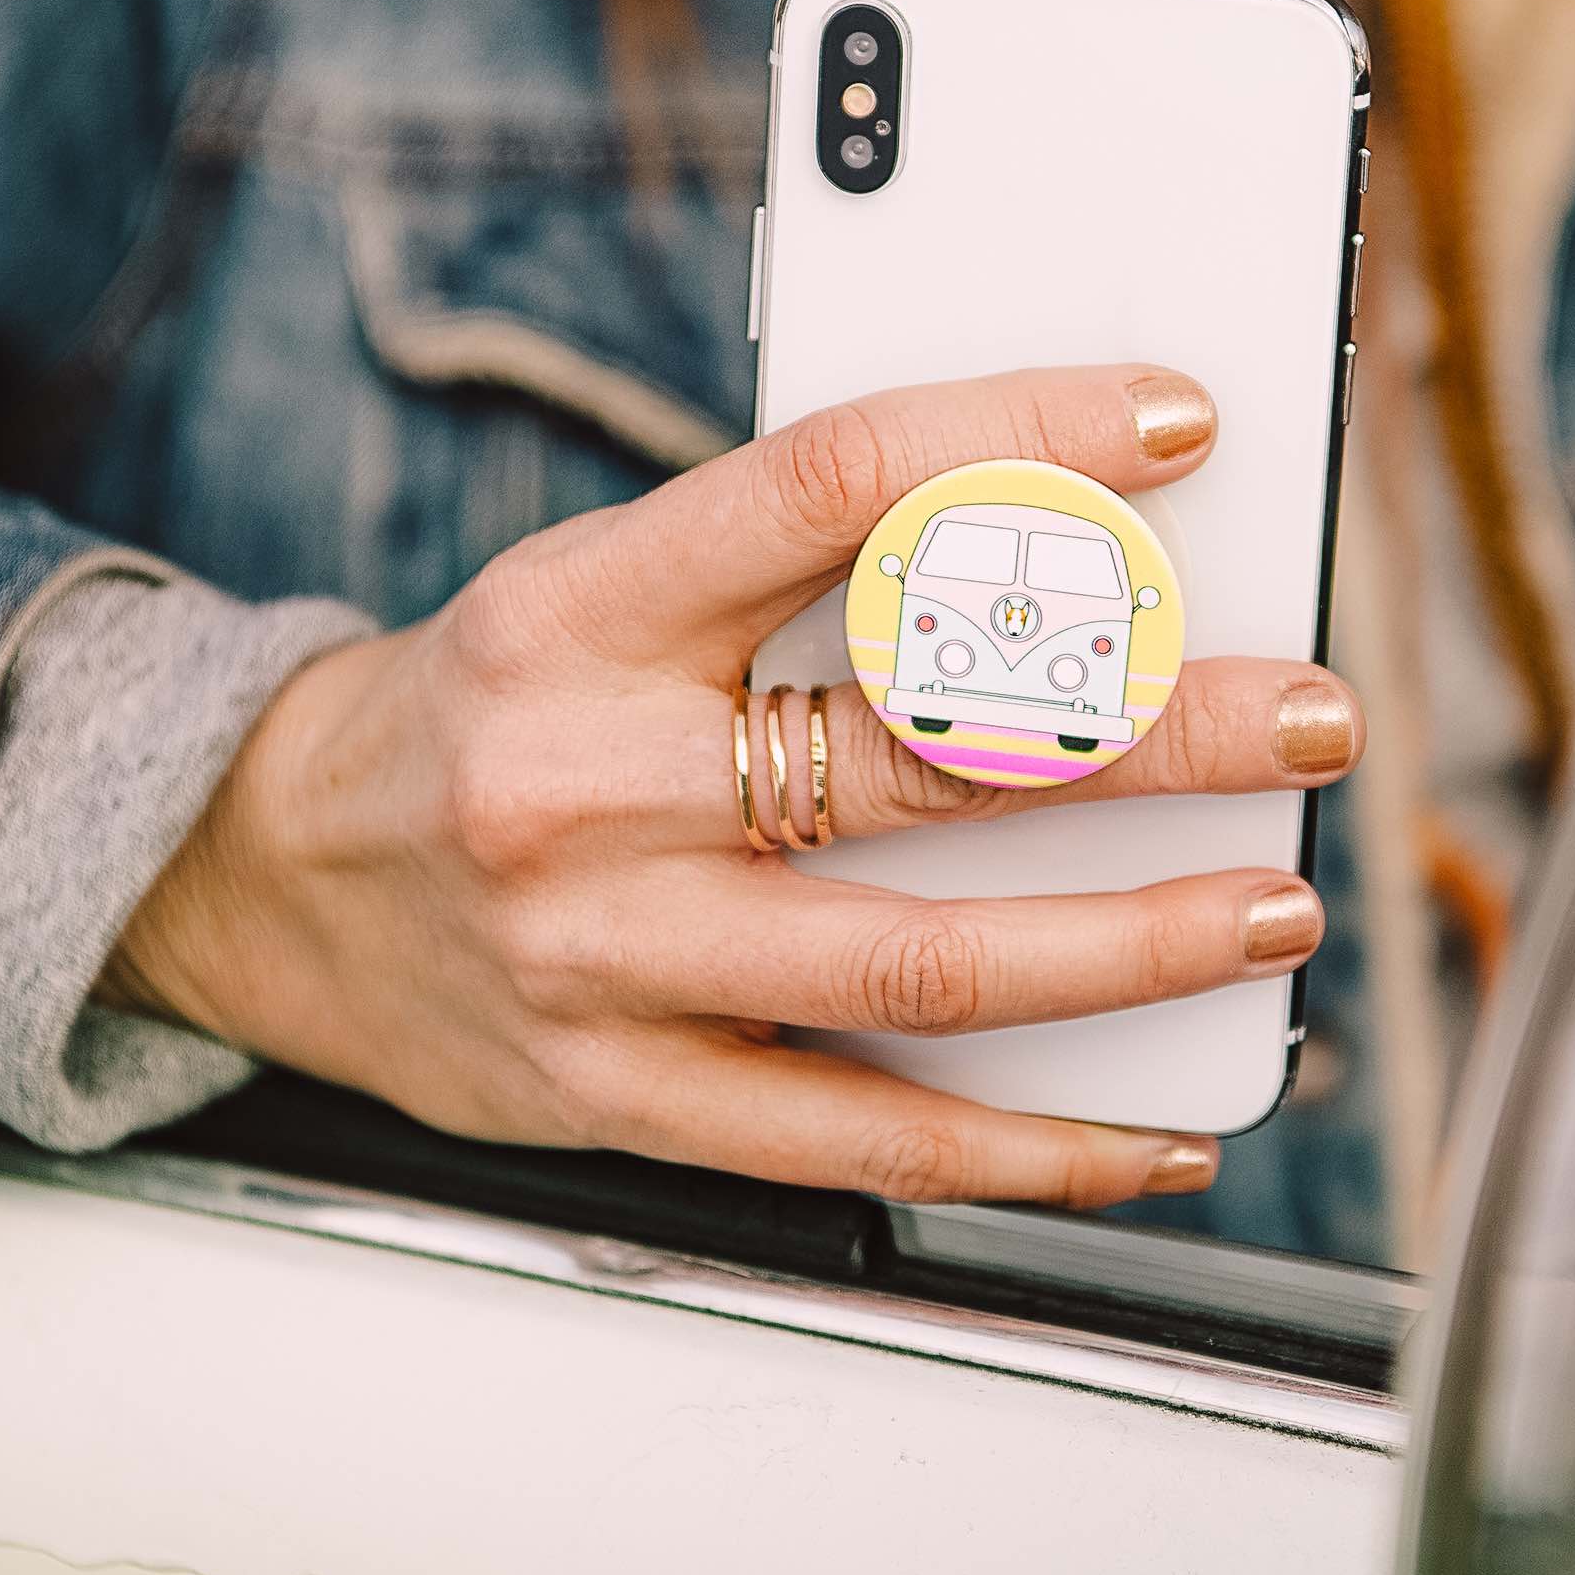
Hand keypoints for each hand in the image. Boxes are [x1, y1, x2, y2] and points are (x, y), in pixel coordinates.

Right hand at [104, 365, 1361, 1208]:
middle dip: (1156, 733)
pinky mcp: (620, 1096)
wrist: (264, 876)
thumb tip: (1049, 567)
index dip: (1020, 441)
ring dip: (1134, 947)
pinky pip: (863, 1140)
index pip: (829, 485)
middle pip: (921, 749)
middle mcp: (585, 781)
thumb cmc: (476, 707)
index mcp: (578, 607)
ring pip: (921, 964)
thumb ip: (784, 576)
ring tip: (1276, 907)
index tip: (1177, 427)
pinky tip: (1153, 1131)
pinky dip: (1030, 1147)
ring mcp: (602, 958)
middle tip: (1310, 715)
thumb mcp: (592, 585)